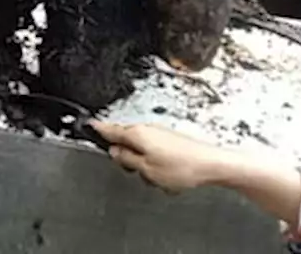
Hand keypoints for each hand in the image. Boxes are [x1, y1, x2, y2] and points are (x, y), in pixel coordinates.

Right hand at [90, 121, 228, 192]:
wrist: (212, 164)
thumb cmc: (183, 167)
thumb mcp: (146, 169)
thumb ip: (126, 159)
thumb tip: (114, 152)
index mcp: (136, 133)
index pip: (109, 129)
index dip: (97, 129)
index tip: (87, 125)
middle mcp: (147, 129)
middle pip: (125, 139)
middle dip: (126, 155)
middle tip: (135, 170)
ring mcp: (160, 133)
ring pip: (141, 147)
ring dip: (143, 162)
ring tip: (157, 175)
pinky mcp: (171, 140)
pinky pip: (154, 151)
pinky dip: (156, 162)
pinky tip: (168, 174)